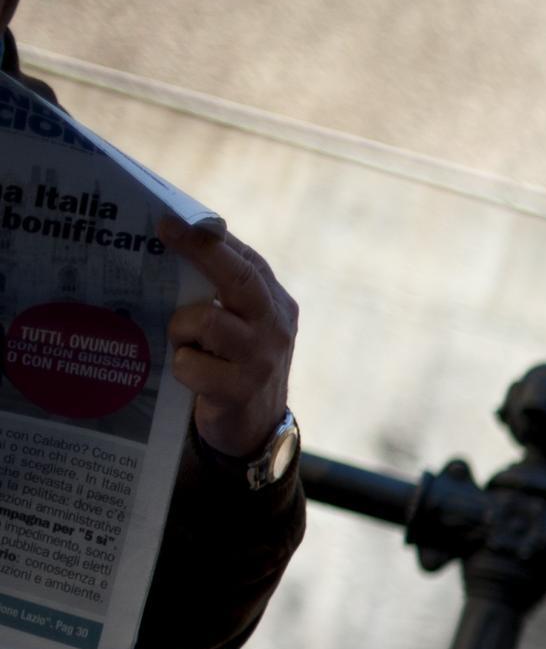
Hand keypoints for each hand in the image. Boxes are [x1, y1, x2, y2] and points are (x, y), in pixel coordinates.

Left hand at [160, 215, 298, 457]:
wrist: (256, 428)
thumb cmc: (234, 364)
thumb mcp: (241, 323)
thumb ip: (224, 290)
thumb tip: (177, 240)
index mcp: (275, 303)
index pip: (246, 260)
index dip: (209, 238)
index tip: (170, 220)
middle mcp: (276, 326)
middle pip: (241, 279)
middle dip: (202, 251)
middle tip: (166, 231)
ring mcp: (262, 359)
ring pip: (207, 321)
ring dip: (180, 328)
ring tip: (182, 342)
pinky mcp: (241, 390)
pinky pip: (192, 365)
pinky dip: (182, 367)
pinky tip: (191, 376)